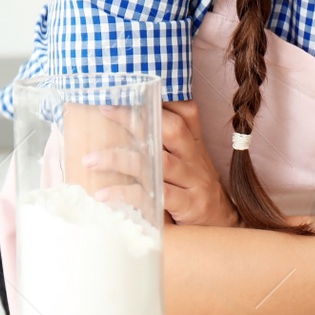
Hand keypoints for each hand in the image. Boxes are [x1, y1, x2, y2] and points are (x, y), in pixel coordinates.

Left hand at [79, 99, 239, 227]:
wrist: (223, 224)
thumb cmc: (194, 191)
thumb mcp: (187, 164)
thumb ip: (164, 148)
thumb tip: (120, 131)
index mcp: (195, 145)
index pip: (186, 113)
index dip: (162, 99)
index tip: (130, 91)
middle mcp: (195, 159)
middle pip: (171, 130)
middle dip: (137, 119)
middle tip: (105, 110)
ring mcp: (194, 181)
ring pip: (159, 162)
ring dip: (122, 158)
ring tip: (91, 159)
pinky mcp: (189, 205)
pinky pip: (156, 195)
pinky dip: (128, 193)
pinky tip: (105, 194)